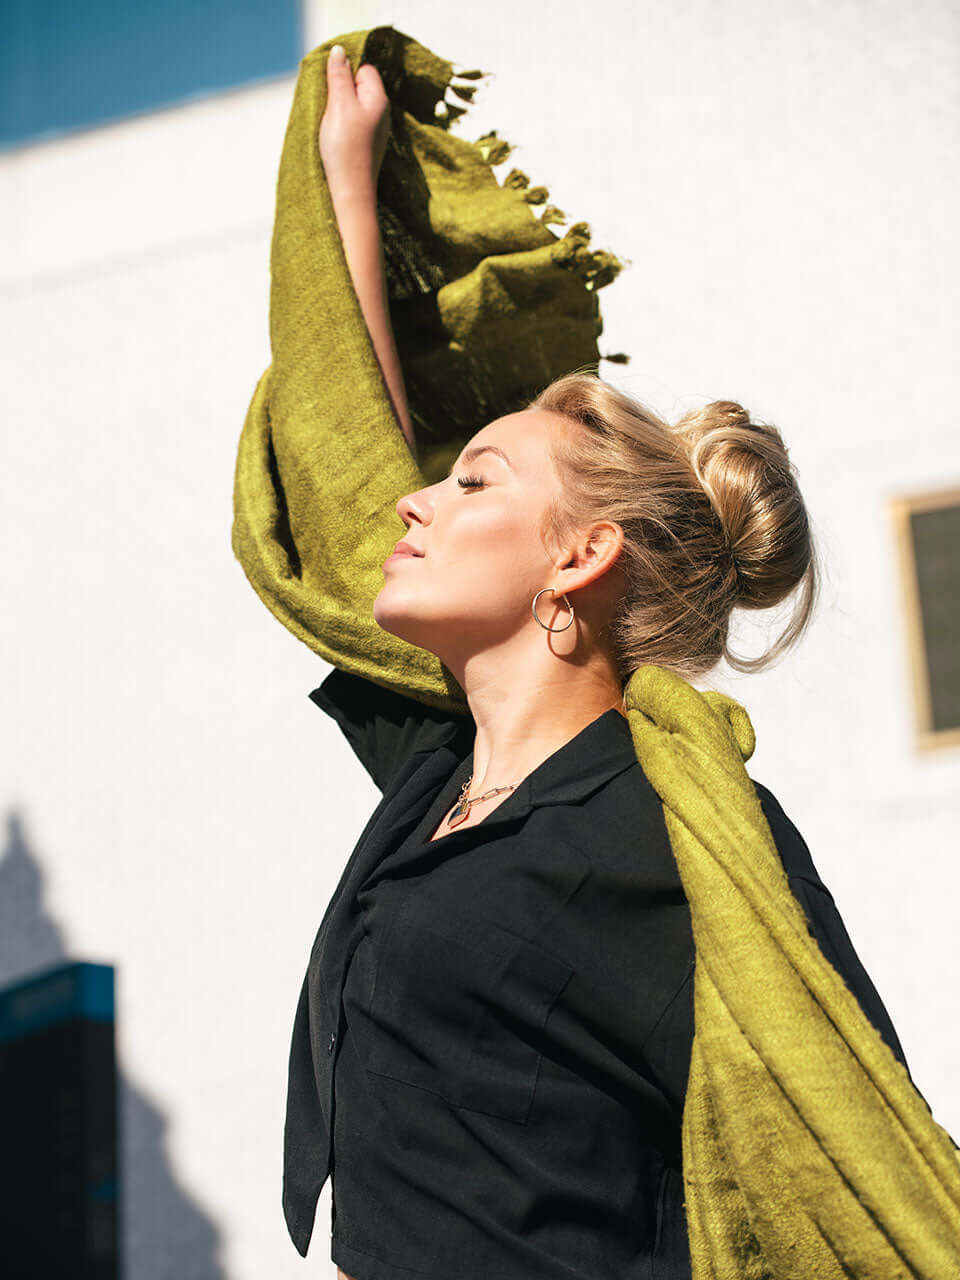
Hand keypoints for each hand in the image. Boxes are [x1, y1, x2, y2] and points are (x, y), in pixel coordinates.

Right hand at [319, 44, 390, 194]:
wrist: (350, 191)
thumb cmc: (346, 147)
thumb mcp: (339, 104)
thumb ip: (339, 75)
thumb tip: (339, 51)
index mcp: (379, 99)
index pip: (364, 68)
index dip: (346, 73)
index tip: (332, 88)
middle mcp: (381, 113)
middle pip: (357, 87)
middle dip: (340, 91)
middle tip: (329, 108)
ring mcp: (374, 130)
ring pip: (352, 106)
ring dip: (337, 110)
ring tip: (330, 125)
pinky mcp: (365, 144)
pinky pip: (351, 124)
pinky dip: (340, 126)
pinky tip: (334, 138)